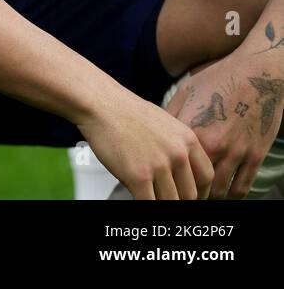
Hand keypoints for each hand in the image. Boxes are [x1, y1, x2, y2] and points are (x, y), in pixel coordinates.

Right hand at [78, 89, 213, 198]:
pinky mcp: (138, 176)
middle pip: (190, 194)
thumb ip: (176, 145)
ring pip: (170, 201)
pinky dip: (145, 203)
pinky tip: (137, 196)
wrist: (100, 103)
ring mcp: (159, 166)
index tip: (192, 196)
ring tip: (150, 195)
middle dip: (178, 199)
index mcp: (187, 140)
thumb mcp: (163, 122)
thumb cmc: (125, 110)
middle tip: (167, 197)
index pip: (206, 177)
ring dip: (160, 201)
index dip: (200, 192)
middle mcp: (178, 154)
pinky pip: (149, 202)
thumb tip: (178, 169)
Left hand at [167, 59, 283, 198]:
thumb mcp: (186, 92)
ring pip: (217, 191)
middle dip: (184, 193)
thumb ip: (170, 116)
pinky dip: (231, 196)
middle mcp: (212, 145)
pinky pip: (242, 187)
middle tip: (177, 195)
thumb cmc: (218, 79)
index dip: (162, 177)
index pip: (170, 165)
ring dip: (207, 197)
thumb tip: (154, 133)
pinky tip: (223, 196)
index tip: (158, 183)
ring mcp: (235, 152)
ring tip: (197, 197)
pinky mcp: (255, 156)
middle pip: (192, 184)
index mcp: (189, 131)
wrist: (257, 73)